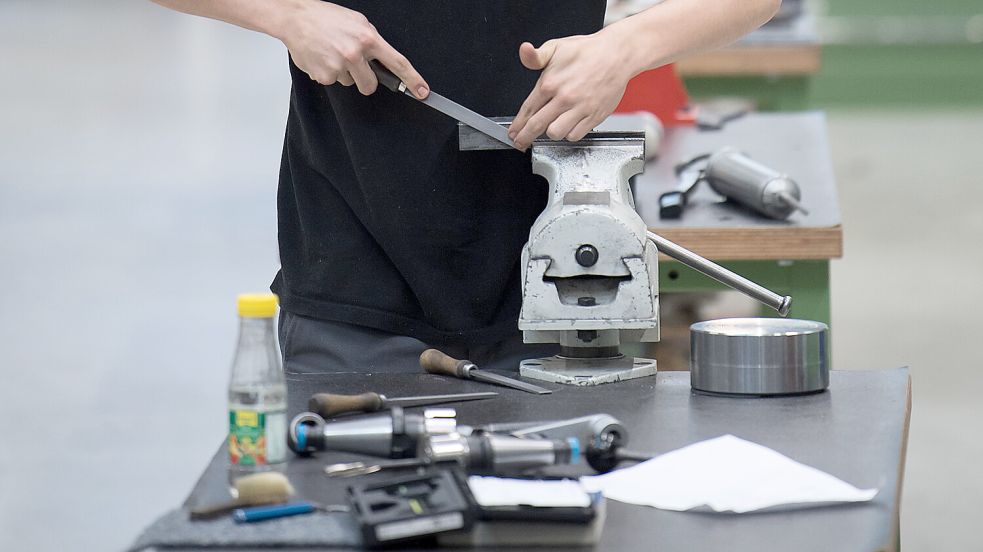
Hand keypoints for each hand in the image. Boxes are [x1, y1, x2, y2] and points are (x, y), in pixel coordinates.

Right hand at [278, 1, 427, 97]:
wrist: (296, 18)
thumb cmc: (326, 18)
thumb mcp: (357, 22)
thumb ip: (371, 41)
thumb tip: (383, 60)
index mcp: (368, 38)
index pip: (397, 63)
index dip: (412, 80)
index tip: (422, 91)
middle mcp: (355, 53)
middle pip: (371, 84)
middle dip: (365, 80)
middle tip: (353, 65)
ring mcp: (339, 66)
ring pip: (350, 83)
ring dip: (343, 73)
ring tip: (332, 53)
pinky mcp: (324, 75)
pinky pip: (333, 82)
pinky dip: (328, 72)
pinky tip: (322, 57)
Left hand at [509, 30, 634, 149]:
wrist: (616, 54)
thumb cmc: (587, 51)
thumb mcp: (556, 47)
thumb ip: (535, 56)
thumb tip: (524, 51)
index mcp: (550, 83)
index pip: (528, 110)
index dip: (518, 124)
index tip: (513, 133)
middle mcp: (564, 98)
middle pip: (537, 126)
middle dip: (525, 137)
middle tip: (521, 142)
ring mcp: (579, 109)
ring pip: (556, 133)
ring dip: (550, 133)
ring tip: (549, 128)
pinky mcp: (594, 116)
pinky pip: (575, 135)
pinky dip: (569, 134)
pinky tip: (567, 126)